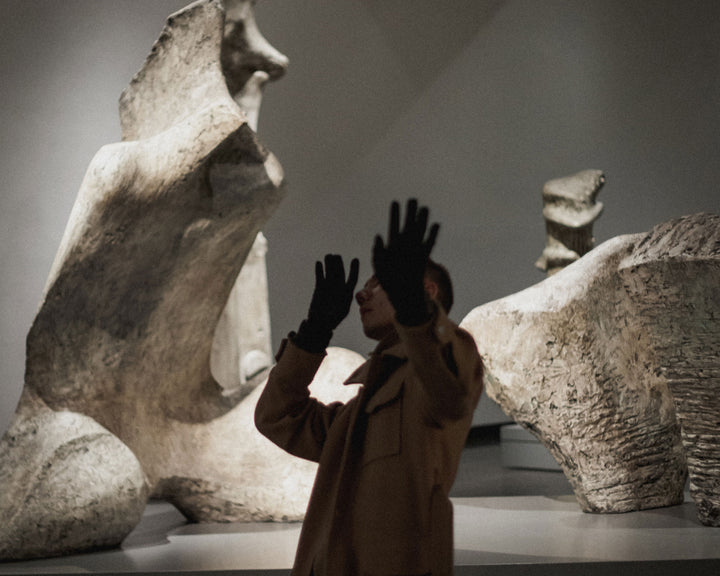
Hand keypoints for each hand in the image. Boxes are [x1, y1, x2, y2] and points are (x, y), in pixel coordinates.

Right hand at [307, 254, 359, 331]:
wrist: (318, 324)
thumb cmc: (330, 322)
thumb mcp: (336, 317)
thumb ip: (338, 309)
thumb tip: (338, 305)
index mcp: (346, 294)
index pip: (352, 279)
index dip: (354, 270)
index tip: (355, 259)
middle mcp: (339, 289)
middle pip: (340, 274)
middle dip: (339, 265)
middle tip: (337, 256)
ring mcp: (329, 287)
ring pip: (330, 273)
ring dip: (330, 264)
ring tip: (329, 255)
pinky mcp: (320, 288)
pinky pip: (320, 277)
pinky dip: (319, 270)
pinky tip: (319, 263)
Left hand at [373, 199, 438, 324]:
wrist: (402, 294)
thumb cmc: (388, 281)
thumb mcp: (378, 266)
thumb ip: (377, 251)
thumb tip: (378, 236)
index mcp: (392, 246)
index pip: (393, 226)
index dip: (394, 215)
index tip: (395, 202)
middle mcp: (404, 246)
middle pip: (408, 226)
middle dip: (410, 213)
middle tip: (412, 199)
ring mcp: (414, 251)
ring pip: (419, 232)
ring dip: (422, 221)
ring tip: (425, 207)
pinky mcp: (423, 258)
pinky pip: (428, 245)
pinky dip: (432, 235)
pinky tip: (435, 225)